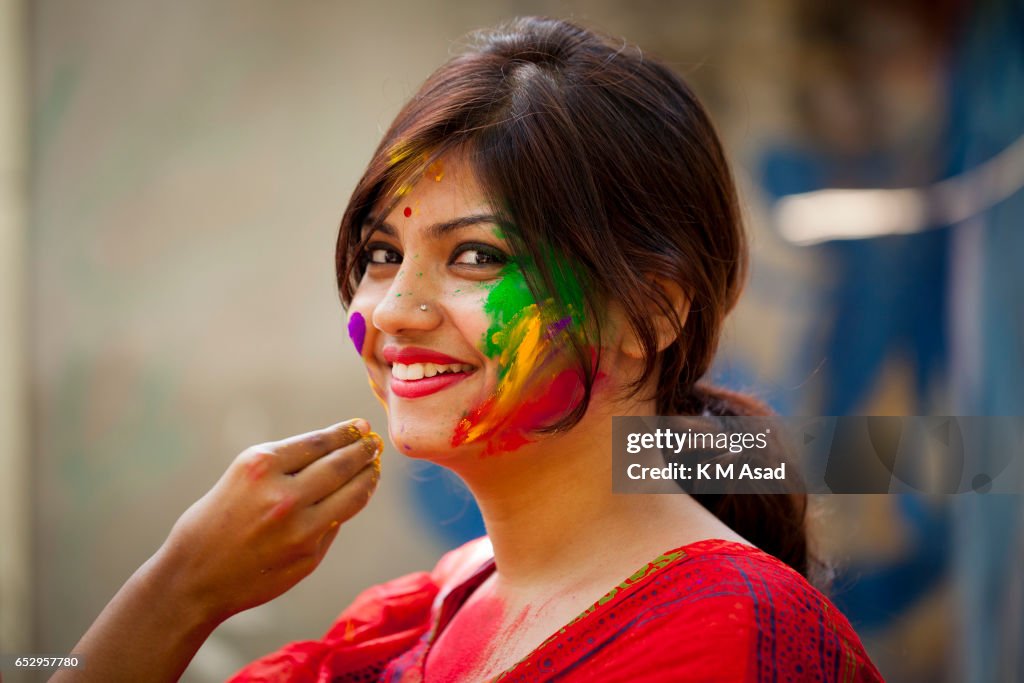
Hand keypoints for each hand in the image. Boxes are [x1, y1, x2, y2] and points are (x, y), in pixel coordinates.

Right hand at [157, 418, 382, 623]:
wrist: (194, 577)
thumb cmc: (216, 520)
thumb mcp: (242, 476)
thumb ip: (287, 466)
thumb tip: (341, 454)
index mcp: (260, 467)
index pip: (319, 442)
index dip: (345, 433)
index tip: (361, 426)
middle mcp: (283, 495)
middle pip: (341, 466)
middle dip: (363, 451)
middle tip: (374, 444)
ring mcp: (299, 529)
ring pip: (351, 496)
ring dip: (367, 478)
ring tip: (373, 468)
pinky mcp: (309, 555)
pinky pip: (337, 524)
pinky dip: (348, 507)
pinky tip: (354, 497)